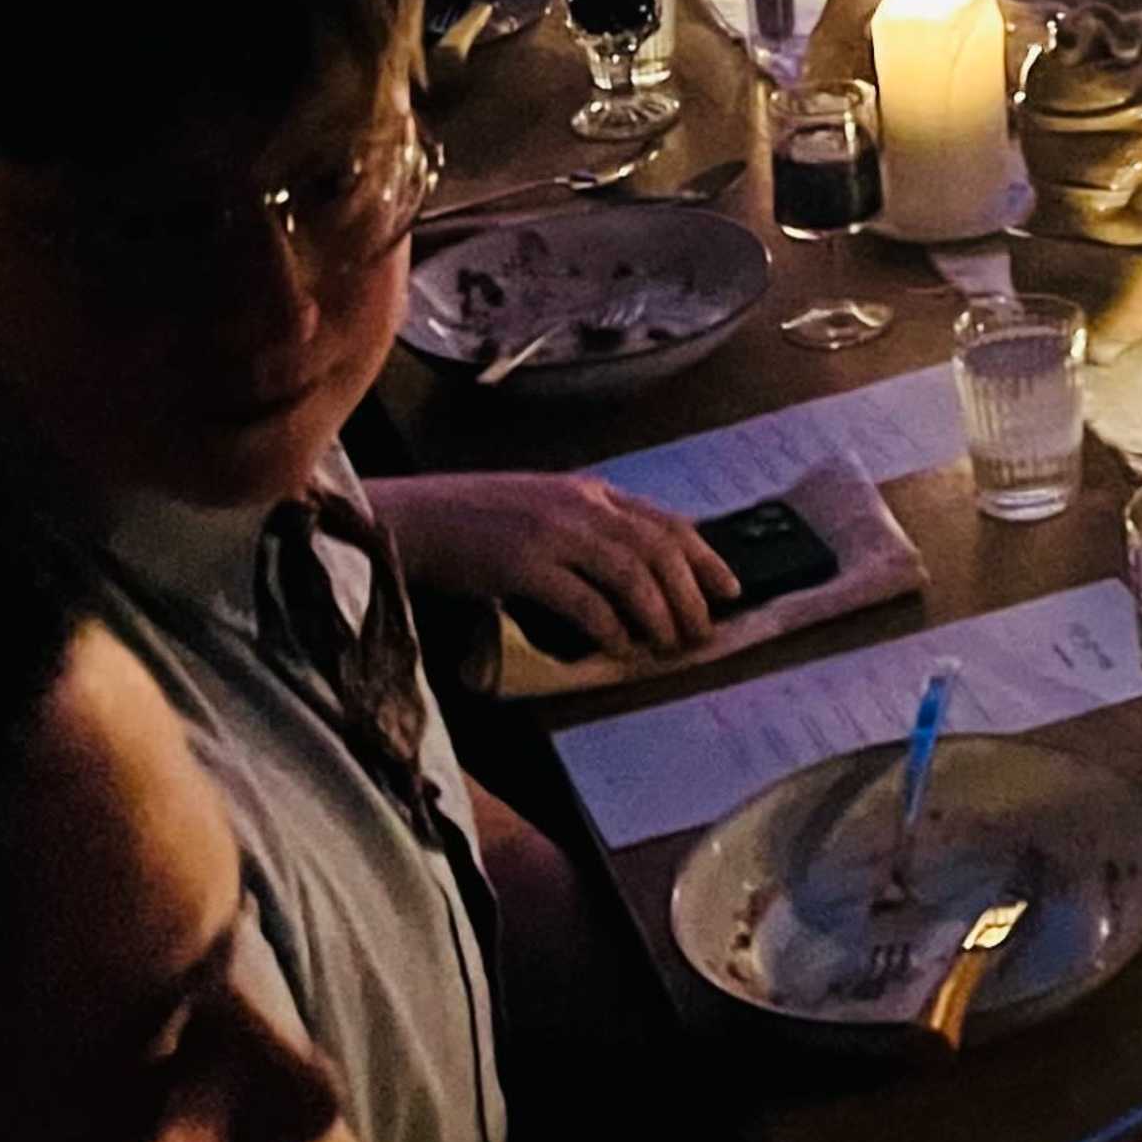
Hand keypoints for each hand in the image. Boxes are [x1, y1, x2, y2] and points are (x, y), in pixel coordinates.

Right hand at [376, 469, 738, 657]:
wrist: (411, 518)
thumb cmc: (472, 522)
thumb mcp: (539, 509)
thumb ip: (584, 530)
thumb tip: (630, 575)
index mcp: (587, 491)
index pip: (666, 521)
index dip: (705, 556)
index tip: (729, 589)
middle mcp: (578, 505)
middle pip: (659, 548)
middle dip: (690, 594)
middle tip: (701, 632)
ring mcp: (551, 532)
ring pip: (631, 573)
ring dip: (659, 615)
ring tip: (668, 645)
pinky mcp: (522, 564)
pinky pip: (584, 600)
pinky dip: (610, 627)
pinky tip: (620, 649)